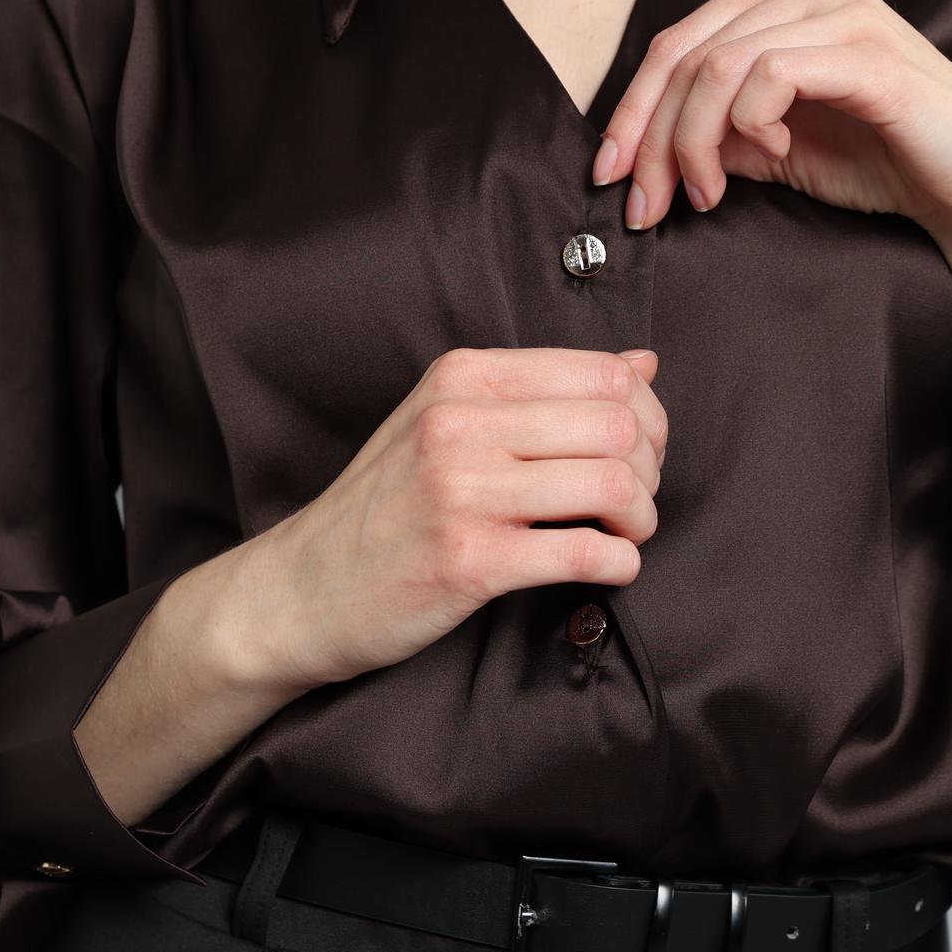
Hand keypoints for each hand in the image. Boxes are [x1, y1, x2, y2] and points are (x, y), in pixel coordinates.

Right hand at [234, 346, 667, 690]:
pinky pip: (586, 553)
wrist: (301, 589)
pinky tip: (609, 567)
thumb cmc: (385, 507)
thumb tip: (643, 363)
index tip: (641, 454)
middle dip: (650, 470)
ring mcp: (462, 491)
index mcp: (462, 378)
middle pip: (617, 426)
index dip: (648, 417)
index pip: (604, 375)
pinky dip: (620, 563)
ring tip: (624, 535)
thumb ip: (542, 391)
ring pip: (612, 484)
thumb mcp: (448, 421)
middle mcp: (459, 422)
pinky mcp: (468, 561)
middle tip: (636, 503)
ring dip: (640, 519)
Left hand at [590, 0, 951, 263]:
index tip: (612, 176)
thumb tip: (639, 150)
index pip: (677, 42)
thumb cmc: (883, 162)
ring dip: (694, 143)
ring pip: (718, 66)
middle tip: (646, 204)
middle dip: (652, 137)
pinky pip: (770, 75)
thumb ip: (713, 130)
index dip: (632, 112)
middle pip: (686, 53)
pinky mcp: (871, 52)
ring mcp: (844, 9)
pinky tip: (773, 155)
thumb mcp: (773, 146)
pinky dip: (750, 125)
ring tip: (705, 195)